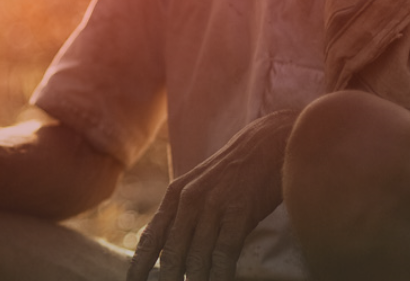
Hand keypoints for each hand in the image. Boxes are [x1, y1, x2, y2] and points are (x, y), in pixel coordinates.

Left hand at [128, 109, 297, 280]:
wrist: (270, 142)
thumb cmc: (237, 169)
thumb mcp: (201, 185)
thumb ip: (185, 213)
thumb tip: (172, 248)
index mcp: (176, 194)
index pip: (151, 238)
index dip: (139, 265)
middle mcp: (189, 200)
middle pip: (171, 254)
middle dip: (169, 279)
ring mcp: (213, 206)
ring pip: (196, 258)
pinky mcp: (239, 213)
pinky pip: (223, 254)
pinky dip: (219, 275)